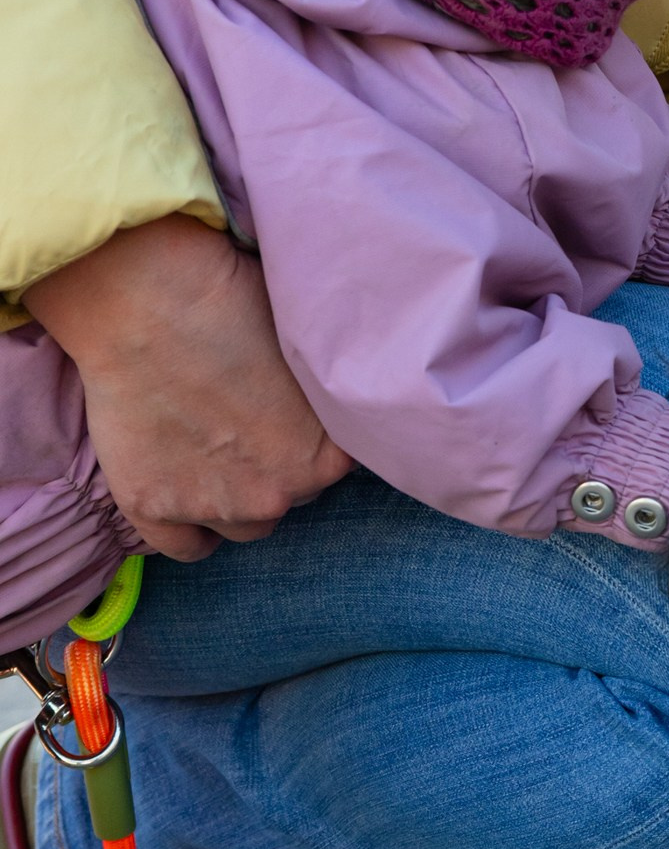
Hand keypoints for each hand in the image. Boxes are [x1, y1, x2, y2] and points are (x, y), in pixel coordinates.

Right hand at [32, 216, 351, 560]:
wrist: (148, 302)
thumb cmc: (237, 304)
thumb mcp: (309, 350)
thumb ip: (327, 400)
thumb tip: (341, 405)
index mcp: (324, 456)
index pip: (339, 468)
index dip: (318, 438)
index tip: (298, 416)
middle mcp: (274, 494)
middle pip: (292, 495)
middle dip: (279, 466)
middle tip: (254, 425)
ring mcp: (211, 507)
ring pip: (246, 525)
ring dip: (239, 499)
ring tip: (222, 454)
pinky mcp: (151, 508)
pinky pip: (188, 546)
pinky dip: (190, 527)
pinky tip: (190, 493)